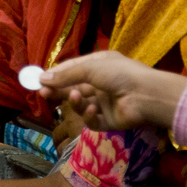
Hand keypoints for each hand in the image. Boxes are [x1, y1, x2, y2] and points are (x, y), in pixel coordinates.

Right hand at [39, 50, 186, 130]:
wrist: (147, 96)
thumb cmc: (121, 74)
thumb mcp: (90, 68)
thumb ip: (66, 75)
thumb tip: (42, 78)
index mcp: (100, 66)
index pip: (73, 70)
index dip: (56, 75)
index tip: (39, 80)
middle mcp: (102, 84)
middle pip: (73, 88)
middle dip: (59, 91)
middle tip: (44, 94)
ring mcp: (106, 103)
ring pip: (81, 105)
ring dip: (76, 102)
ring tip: (76, 98)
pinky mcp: (109, 121)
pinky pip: (93, 120)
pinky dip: (90, 115)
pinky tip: (94, 109)